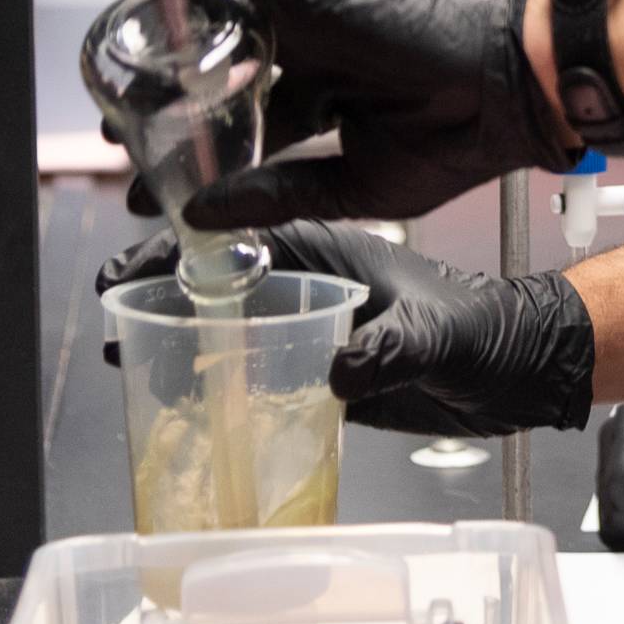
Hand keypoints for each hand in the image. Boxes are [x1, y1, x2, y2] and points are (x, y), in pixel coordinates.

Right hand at [94, 222, 589, 435]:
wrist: (516, 371)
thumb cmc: (487, 335)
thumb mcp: (439, 339)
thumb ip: (391, 352)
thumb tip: (340, 373)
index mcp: (334, 245)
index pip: (239, 233)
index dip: (178, 246)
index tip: (128, 265)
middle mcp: (314, 275)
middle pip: (218, 269)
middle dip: (159, 282)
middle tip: (106, 305)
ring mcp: (313, 317)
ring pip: (226, 313)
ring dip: (175, 326)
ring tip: (120, 350)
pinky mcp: (317, 358)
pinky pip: (249, 359)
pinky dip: (209, 370)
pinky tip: (172, 390)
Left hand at [143, 0, 577, 225]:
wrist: (502, 96)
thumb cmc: (452, 142)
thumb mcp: (348, 188)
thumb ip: (275, 194)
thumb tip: (199, 214)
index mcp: (332, 97)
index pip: (250, 121)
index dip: (200, 154)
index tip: (152, 188)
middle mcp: (318, 51)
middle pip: (229, 62)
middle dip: (172, 95)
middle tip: (121, 128)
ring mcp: (316, 15)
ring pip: (232, 3)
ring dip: (177, 21)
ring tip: (127, 49)